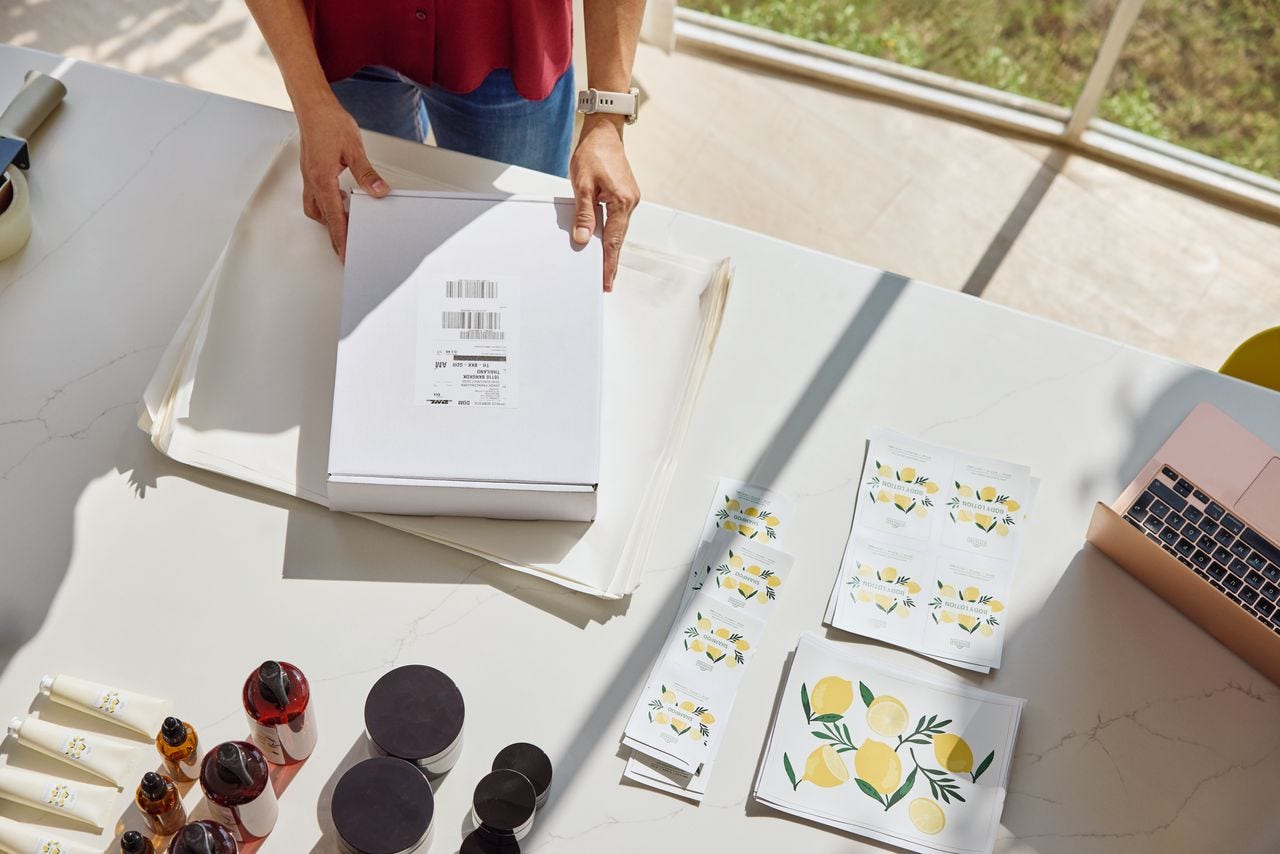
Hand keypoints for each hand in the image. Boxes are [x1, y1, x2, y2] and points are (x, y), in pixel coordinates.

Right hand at [297, 98, 388, 259]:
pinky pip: (315, 195)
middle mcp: (312, 181)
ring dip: (329, 219)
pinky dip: (326, 204)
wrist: (312, 105)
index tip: (346, 254)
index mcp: (322, 179)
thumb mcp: (354, 149)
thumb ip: (367, 174)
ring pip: (315, 208)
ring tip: (344, 225)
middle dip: (334, 234)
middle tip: (346, 247)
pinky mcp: (310, 170)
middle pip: (322, 218)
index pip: (334, 218)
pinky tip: (337, 200)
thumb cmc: (328, 121)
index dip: (341, 239)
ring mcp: (309, 176)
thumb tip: (379, 191)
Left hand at [570, 115, 639, 291]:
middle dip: (611, 262)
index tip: (605, 281)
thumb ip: (584, 214)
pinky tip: (603, 244)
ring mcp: (629, 199)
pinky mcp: (624, 195)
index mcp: (622, 202)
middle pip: (619, 240)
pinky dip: (611, 235)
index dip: (608, 263)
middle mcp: (630, 203)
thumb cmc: (593, 153)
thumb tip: (583, 239)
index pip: (613, 241)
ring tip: (603, 269)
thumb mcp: (582, 185)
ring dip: (610, 250)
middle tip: (605, 283)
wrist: (604, 132)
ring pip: (618, 231)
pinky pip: (617, 221)